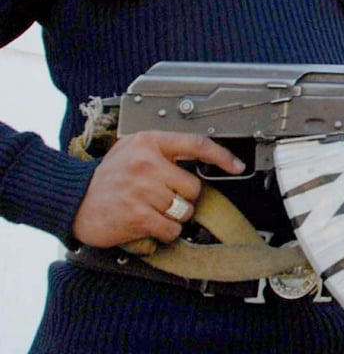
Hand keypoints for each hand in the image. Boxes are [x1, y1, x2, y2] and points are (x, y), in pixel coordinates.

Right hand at [73, 131, 244, 247]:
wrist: (73, 199)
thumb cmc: (107, 178)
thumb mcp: (133, 150)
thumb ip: (164, 153)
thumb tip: (200, 162)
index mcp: (149, 142)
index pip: (196, 144)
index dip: (221, 155)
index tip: (236, 166)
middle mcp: (147, 163)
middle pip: (194, 188)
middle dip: (183, 198)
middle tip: (162, 198)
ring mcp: (142, 189)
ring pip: (184, 211)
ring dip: (173, 217)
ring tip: (151, 210)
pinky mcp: (138, 215)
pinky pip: (171, 229)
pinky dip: (163, 233)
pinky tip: (147, 224)